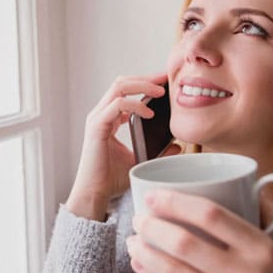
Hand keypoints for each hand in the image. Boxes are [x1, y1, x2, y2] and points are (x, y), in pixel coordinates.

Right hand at [66, 73, 180, 220]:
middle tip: (166, 79)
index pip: (125, 90)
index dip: (145, 83)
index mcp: (108, 118)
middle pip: (121, 82)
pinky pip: (117, 105)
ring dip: (142, 85)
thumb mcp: (140, 161)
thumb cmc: (111, 179)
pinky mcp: (97, 127)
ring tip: (160, 91)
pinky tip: (149, 113)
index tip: (165, 82)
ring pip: (118, 87)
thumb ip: (157, 151)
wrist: (95, 194)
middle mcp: (101, 114)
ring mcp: (97, 119)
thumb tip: (177, 145)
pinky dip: (135, 105)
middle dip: (145, 78)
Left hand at [126, 189, 272, 272]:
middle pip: (185, 243)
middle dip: (152, 227)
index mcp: (262, 248)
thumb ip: (264, 207)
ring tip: (132, 240)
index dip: (176, 203)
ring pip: (173, 271)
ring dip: (145, 252)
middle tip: (138, 218)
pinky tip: (139, 263)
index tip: (154, 196)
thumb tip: (242, 177)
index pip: (211, 215)